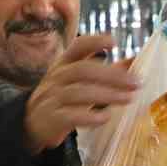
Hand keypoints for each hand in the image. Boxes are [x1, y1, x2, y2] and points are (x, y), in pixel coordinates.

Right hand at [22, 33, 136, 154]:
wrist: (30, 124)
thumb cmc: (62, 98)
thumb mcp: (79, 82)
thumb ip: (106, 72)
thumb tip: (134, 61)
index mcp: (64, 64)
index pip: (77, 47)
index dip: (94, 42)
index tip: (114, 42)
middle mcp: (57, 78)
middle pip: (83, 70)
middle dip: (112, 75)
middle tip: (136, 83)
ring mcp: (52, 97)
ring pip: (78, 92)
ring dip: (106, 95)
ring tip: (128, 98)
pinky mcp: (51, 118)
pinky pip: (70, 116)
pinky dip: (90, 116)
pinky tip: (106, 117)